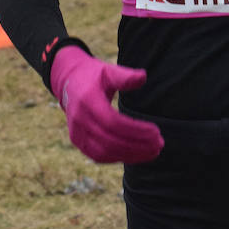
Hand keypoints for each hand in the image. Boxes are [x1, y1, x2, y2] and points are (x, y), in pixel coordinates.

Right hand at [49, 45, 163, 163]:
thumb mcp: (109, 71)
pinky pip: (98, 156)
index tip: (156, 132)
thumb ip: (125, 76)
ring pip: (104, 153)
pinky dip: (119, 157)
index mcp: (87, 100)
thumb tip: (143, 77)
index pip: (113, 122)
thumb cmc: (94, 76)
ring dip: (130, 155)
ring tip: (152, 152)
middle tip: (159, 145)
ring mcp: (76, 133)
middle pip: (110, 141)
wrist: (70, 83)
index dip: (135, 130)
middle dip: (137, 146)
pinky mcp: (78, 141)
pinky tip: (137, 154)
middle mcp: (79, 119)